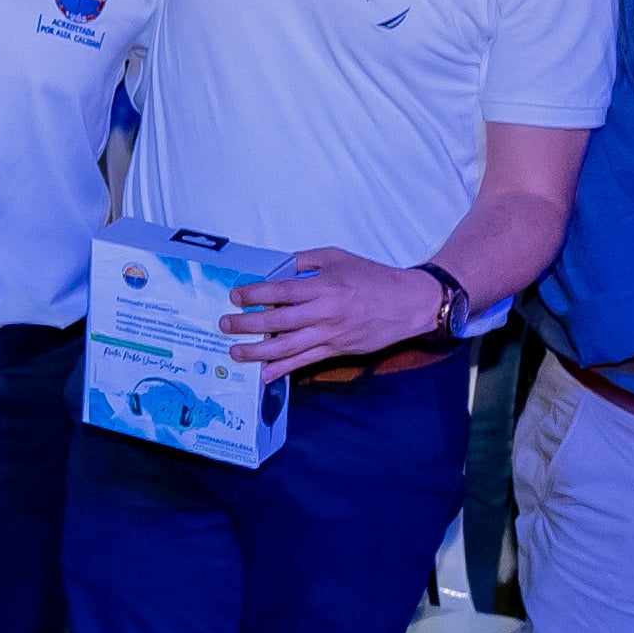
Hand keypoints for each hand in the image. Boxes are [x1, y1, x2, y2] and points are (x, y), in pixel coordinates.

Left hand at [221, 247, 444, 378]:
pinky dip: (284, 369)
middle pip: (279, 321)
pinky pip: (306, 361)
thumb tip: (277, 267)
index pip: (282, 292)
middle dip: (248, 324)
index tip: (235, 296)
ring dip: (259, 351)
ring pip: (289, 346)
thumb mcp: (337, 257)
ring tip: (235, 352)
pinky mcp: (338, 350)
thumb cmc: (372, 277)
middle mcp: (325, 312)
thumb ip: (306, 261)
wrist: (408, 303)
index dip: (255, 294)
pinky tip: (265, 374)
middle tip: (224, 325)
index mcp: (324, 286)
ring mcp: (331, 334)